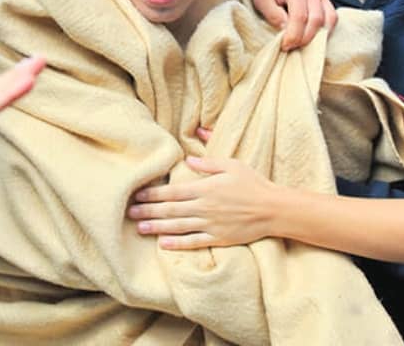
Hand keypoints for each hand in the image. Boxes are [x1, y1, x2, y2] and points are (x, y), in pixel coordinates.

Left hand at [127, 156, 278, 248]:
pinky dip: (177, 244)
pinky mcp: (218, 238)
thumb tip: (188, 159)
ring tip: (139, 228)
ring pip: (178, 227)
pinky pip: (194, 243)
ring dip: (157, 227)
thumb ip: (208, 162)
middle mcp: (205, 207)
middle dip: (148, 210)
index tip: (137, 193)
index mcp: (206, 188)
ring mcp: (211, 225)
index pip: (173, 191)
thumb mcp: (232, 165)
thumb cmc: (253, 183)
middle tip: (129, 212)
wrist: (273, 209)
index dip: (153, 193)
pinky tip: (163, 244)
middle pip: (170, 210)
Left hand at [251, 0, 335, 50]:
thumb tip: (285, 31)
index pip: (299, 17)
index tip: (284, 45)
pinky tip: (312, 36)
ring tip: (301, 43)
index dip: (293, 35)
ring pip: (329, 20)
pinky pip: (332, 17)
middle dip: (304, 39)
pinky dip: (325, 30)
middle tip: (291, 47)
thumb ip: (273, 15)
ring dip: (317, 36)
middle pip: (316, 20)